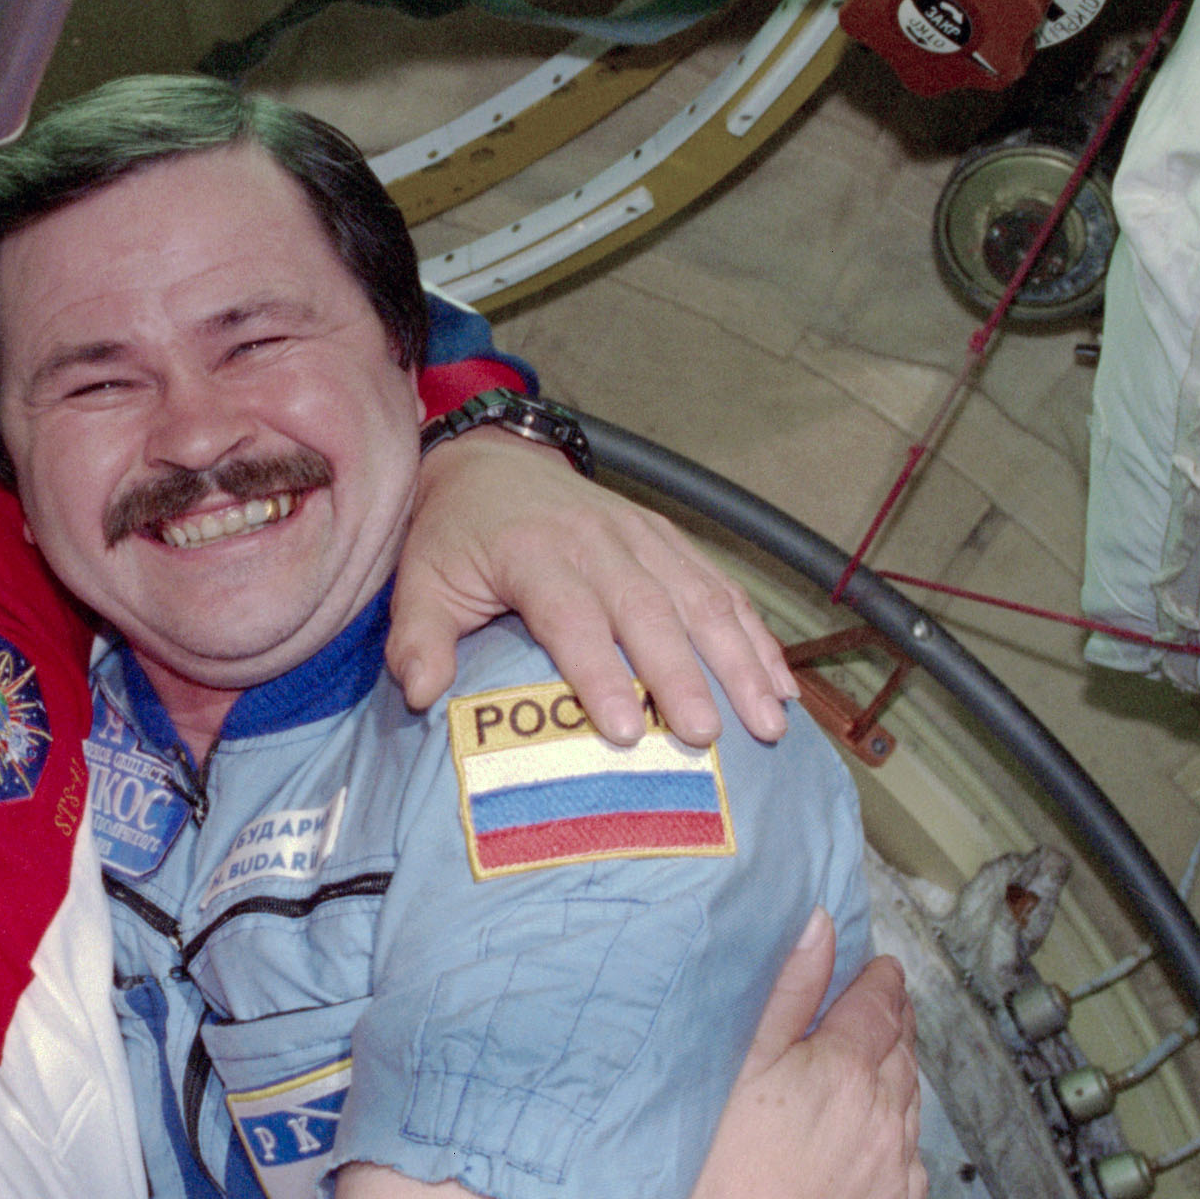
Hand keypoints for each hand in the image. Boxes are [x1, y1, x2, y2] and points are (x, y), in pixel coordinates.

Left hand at [392, 429, 797, 746]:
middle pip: (649, 611)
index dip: (600, 673)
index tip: (625, 730)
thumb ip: (419, 638)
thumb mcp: (420, 580)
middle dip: (682, 676)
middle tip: (707, 736)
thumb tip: (424, 695)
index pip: (572, 617)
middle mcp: (598, 539)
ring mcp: (641, 536)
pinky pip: (721, 586)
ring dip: (739, 660)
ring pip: (700, 597)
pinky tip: (780, 685)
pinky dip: (755, 635)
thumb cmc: (455, 537)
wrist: (491, 462)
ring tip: (768, 721)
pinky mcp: (668, 539)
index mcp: (535, 551)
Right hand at [690, 909, 924, 1198]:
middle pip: (904, 1053)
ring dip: (895, 1085)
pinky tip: (868, 1147)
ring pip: (910, 1108)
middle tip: (875, 1016)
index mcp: (848, 1066)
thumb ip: (788, 992)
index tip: (880, 970)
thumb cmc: (721, 1167)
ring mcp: (898, 1169)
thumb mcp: (741, 1065)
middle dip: (892, 1028)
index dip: (882, 981)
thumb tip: (822, 925)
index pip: (882, 1004)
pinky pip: (908, 1164)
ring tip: (868, 1080)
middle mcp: (887, 1114)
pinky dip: (894, 1144)